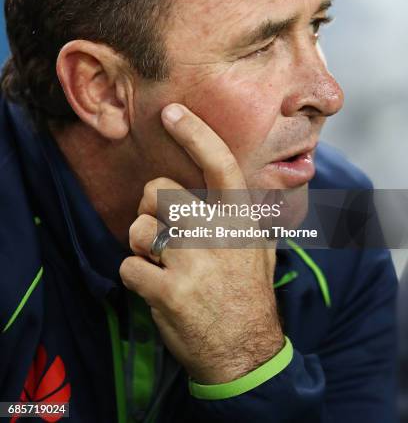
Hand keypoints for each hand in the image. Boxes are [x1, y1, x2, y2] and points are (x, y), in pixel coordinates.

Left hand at [119, 103, 283, 383]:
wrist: (245, 353)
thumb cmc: (247, 294)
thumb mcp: (259, 247)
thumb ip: (242, 212)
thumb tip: (231, 178)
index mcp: (239, 219)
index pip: (219, 164)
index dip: (195, 134)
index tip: (171, 112)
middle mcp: (218, 232)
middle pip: (159, 192)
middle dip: (151, 208)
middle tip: (163, 232)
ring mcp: (193, 261)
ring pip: (139, 227)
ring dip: (143, 246)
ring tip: (164, 266)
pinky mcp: (169, 290)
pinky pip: (129, 266)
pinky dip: (137, 278)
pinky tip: (159, 291)